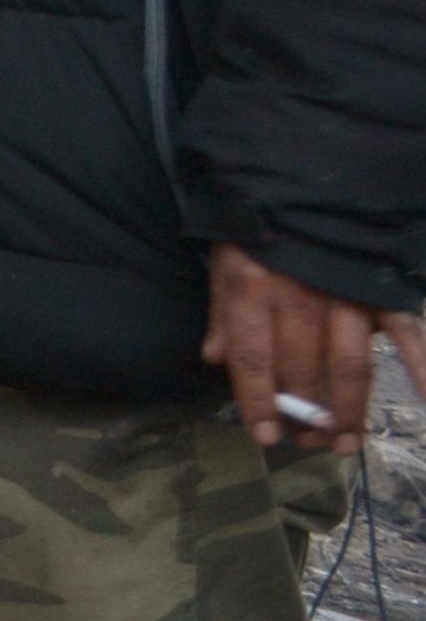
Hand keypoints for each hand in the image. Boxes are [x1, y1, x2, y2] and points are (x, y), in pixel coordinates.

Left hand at [203, 242, 425, 452]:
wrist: (296, 177)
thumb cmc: (258, 227)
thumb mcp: (225, 262)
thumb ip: (223, 312)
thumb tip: (215, 359)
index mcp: (252, 287)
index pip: (253, 359)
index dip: (257, 402)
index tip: (265, 437)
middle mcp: (300, 294)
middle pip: (302, 370)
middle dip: (304, 414)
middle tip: (307, 443)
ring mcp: (344, 292)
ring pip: (349, 364)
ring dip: (348, 410)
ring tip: (344, 443)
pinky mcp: (380, 287)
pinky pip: (404, 329)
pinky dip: (420, 361)